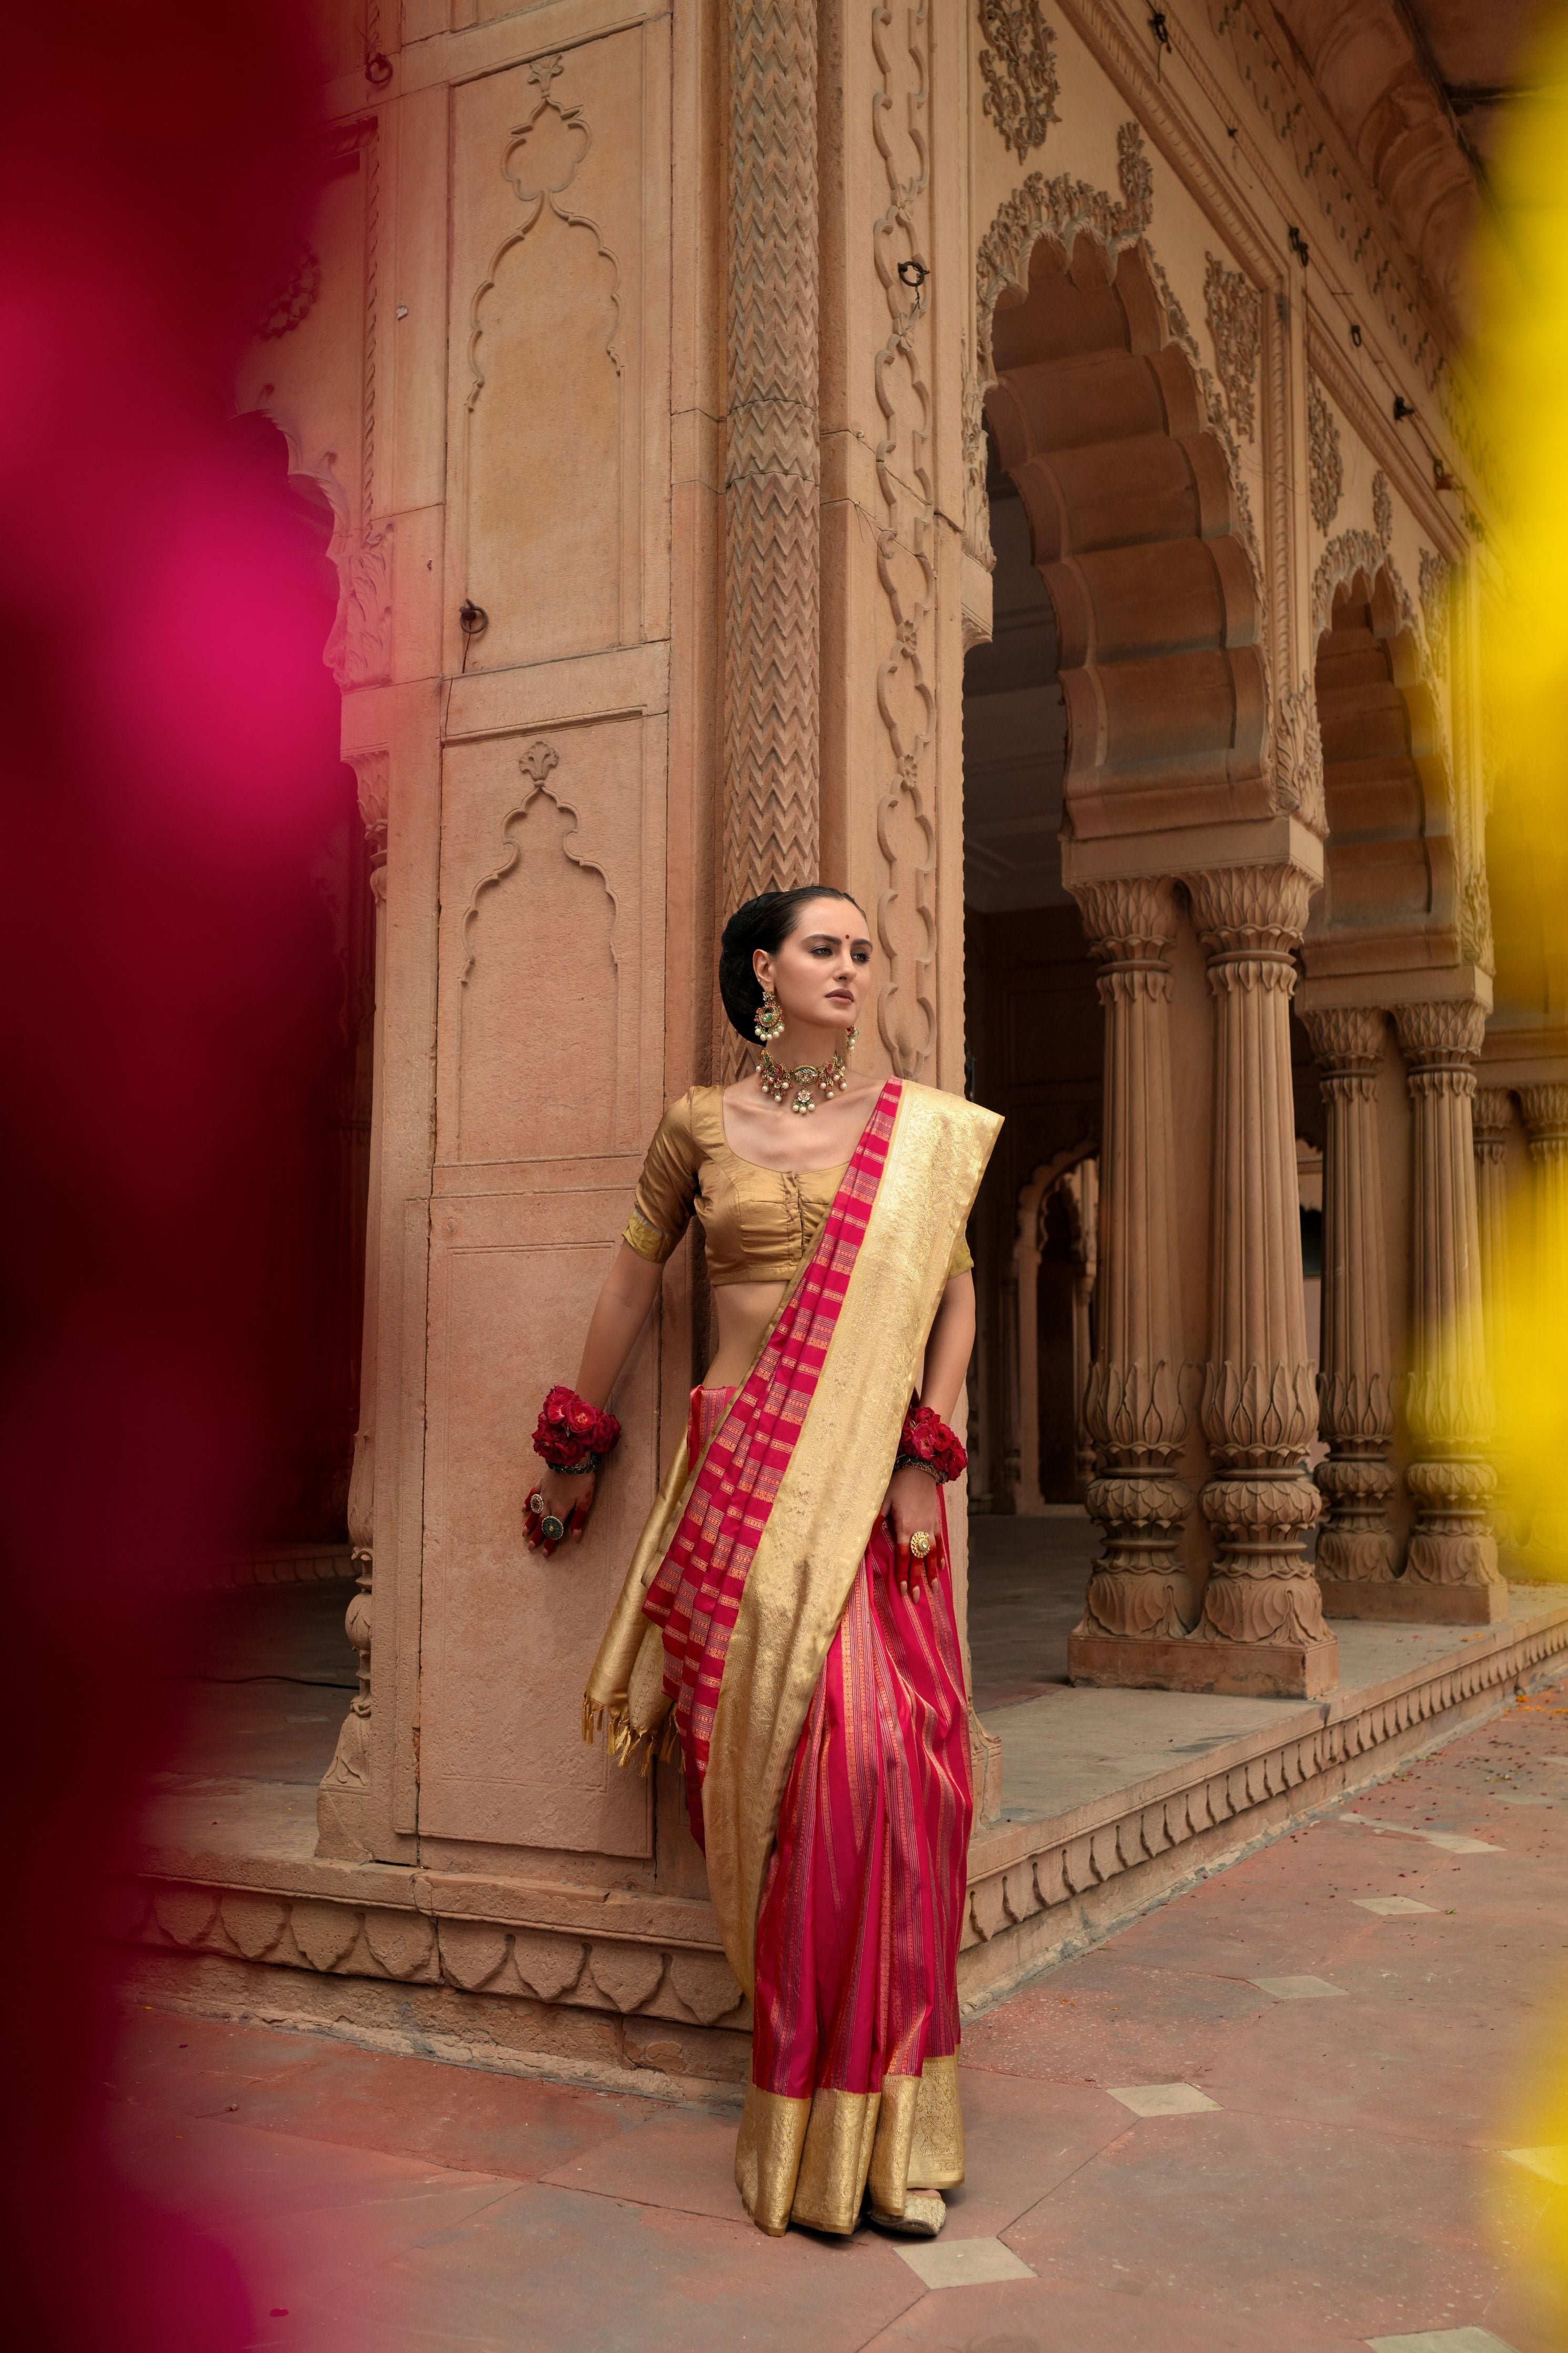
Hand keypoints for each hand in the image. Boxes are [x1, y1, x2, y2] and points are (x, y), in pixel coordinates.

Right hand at [524, 1465, 596, 1557]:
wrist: (571, 1457)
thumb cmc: (581, 1478)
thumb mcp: (585, 1500)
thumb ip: (579, 1518)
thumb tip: (575, 1537)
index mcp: (561, 1510)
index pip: (555, 1530)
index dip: (550, 1542)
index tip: (544, 1553)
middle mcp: (550, 1503)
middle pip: (542, 1523)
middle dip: (537, 1536)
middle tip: (530, 1547)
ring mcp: (544, 1492)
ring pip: (535, 1511)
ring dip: (530, 1523)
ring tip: (524, 1533)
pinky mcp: (542, 1482)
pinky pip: (533, 1494)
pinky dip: (528, 1502)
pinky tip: (524, 1508)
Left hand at [880, 1463, 942, 1602]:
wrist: (920, 1468)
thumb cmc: (897, 1484)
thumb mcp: (881, 1501)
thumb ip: (875, 1522)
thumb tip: (864, 1541)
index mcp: (904, 1528)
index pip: (904, 1557)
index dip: (904, 1575)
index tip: (904, 1592)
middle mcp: (919, 1530)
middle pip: (919, 1560)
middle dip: (918, 1581)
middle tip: (918, 1600)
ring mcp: (930, 1527)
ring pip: (932, 1554)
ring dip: (932, 1572)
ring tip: (934, 1589)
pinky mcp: (936, 1521)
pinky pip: (939, 1542)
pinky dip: (941, 1555)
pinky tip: (942, 1566)